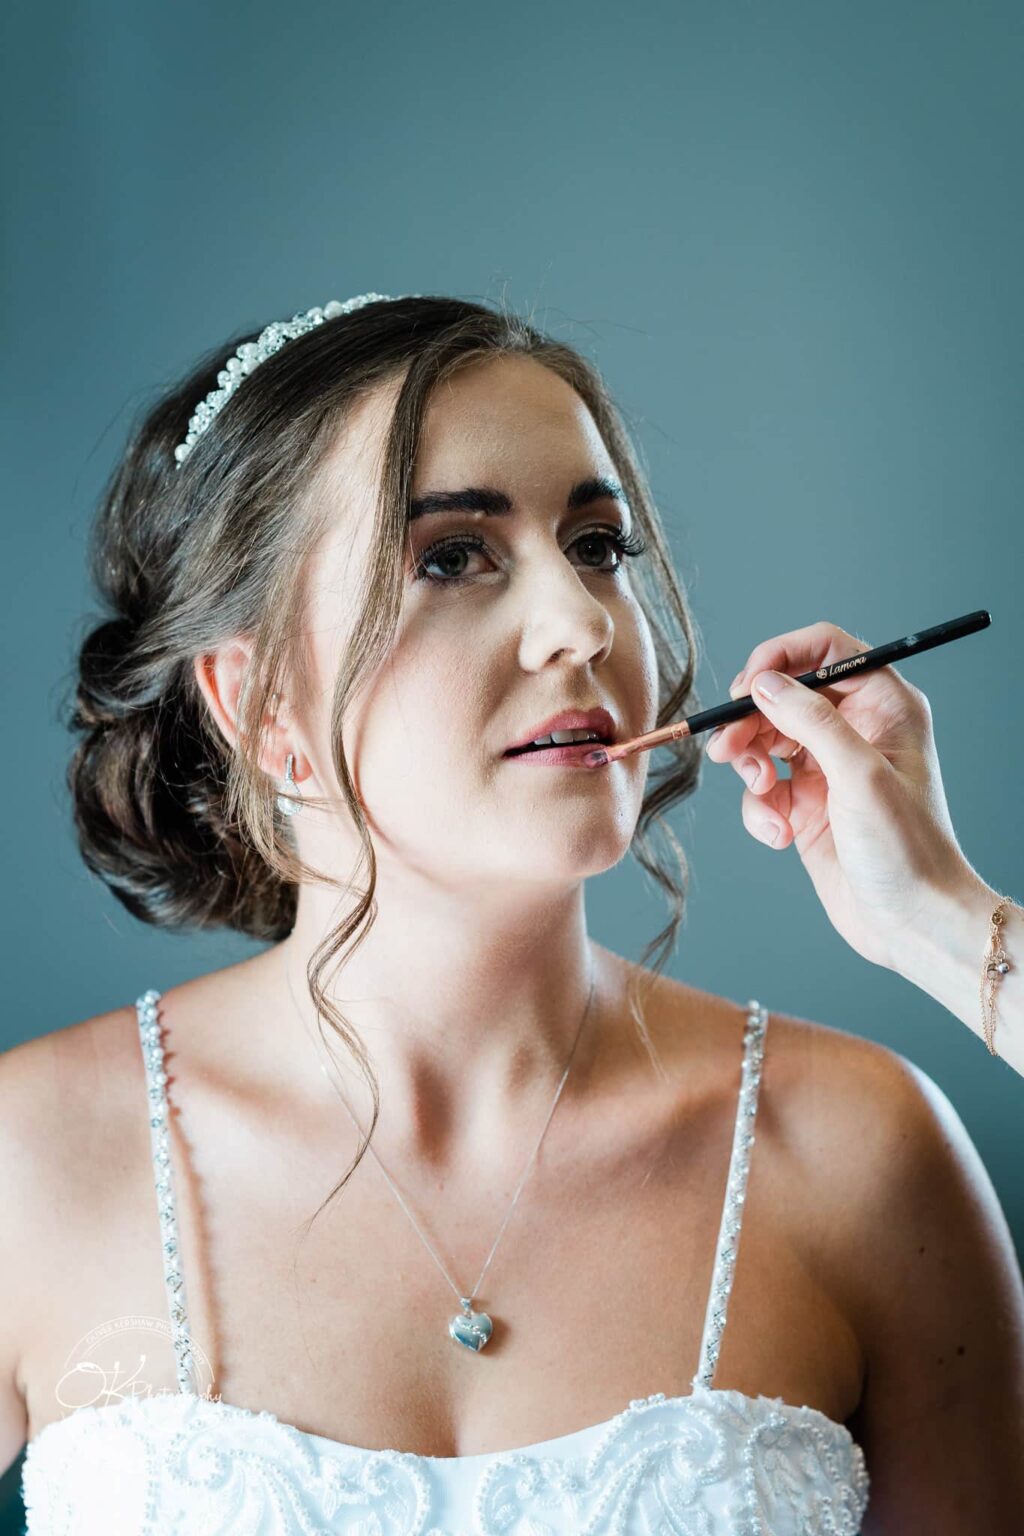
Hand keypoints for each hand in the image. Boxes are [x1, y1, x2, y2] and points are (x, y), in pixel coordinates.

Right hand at [705, 619, 975, 970]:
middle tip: (727, 748)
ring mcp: (828, 766)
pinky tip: (780, 835)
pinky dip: (759, 809)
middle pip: (782, 694)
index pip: (825, 649)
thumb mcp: (858, 774)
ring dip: (749, 766)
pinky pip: (762, 788)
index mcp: (884, 705)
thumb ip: (809, 720)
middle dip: (750, 721)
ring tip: (759, 793)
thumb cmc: (906, 849)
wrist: (911, 923)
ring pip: (764, 740)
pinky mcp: (806, 804)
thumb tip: (762, 682)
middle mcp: (855, 728)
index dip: (780, 657)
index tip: (747, 685)